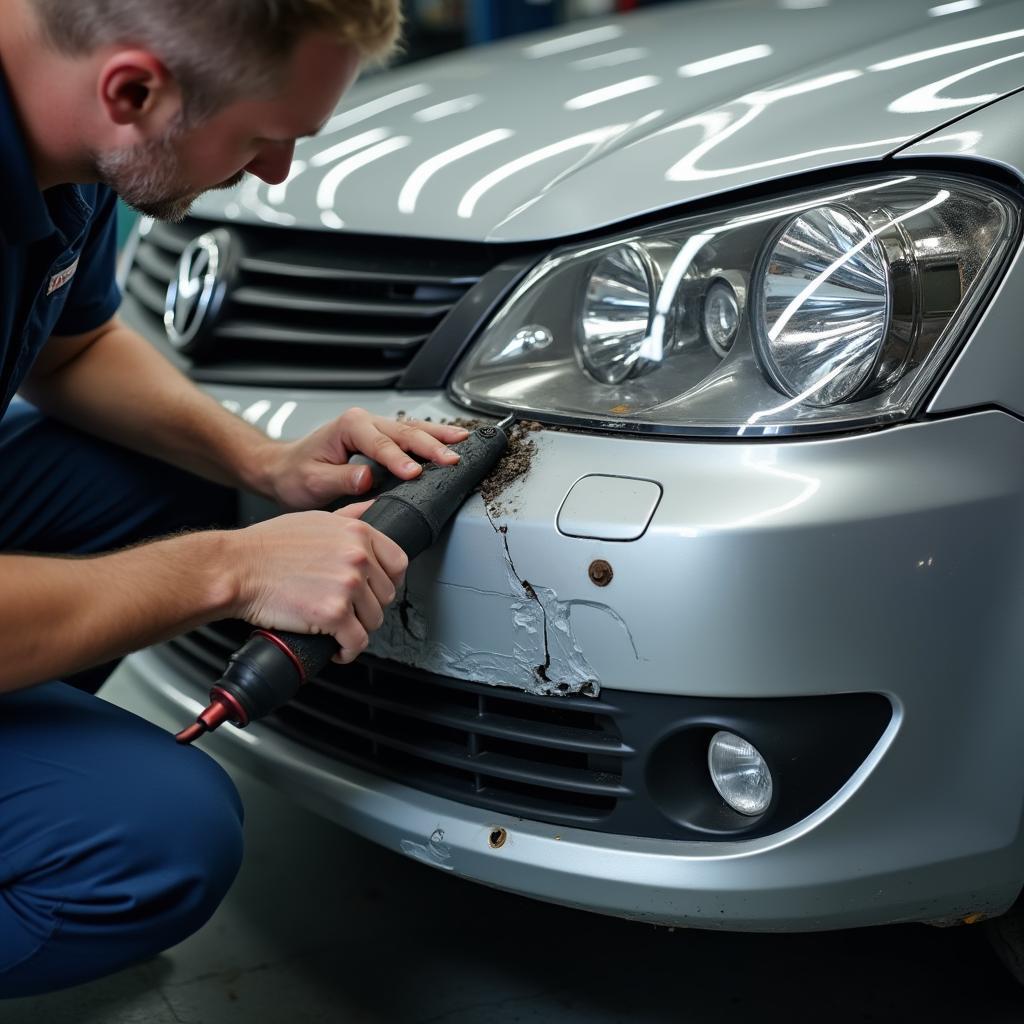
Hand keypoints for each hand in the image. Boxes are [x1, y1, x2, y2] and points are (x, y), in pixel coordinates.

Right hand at [232, 501, 407, 663]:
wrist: (237, 568)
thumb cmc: (268, 545)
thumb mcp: (316, 519)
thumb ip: (350, 516)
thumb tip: (373, 506)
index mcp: (357, 533)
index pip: (398, 562)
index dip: (389, 581)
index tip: (377, 591)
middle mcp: (358, 557)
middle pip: (386, 595)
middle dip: (369, 607)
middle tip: (349, 611)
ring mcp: (348, 585)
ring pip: (373, 621)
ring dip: (357, 629)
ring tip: (339, 628)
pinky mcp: (333, 613)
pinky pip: (356, 642)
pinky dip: (348, 651)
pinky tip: (337, 648)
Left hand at [266, 408, 468, 510]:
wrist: (286, 469)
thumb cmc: (296, 474)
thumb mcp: (312, 481)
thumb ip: (340, 479)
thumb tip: (366, 477)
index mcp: (348, 427)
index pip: (380, 444)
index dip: (399, 460)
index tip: (413, 474)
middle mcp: (364, 422)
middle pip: (404, 432)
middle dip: (430, 446)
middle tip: (451, 459)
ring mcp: (376, 428)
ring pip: (412, 429)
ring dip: (439, 436)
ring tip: (463, 441)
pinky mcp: (382, 438)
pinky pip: (411, 436)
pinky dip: (433, 438)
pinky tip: (451, 440)